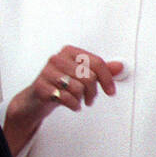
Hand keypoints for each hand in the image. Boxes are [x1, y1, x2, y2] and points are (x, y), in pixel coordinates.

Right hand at [4, 46, 123, 153]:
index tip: (110, 91)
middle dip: (93, 92)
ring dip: (81, 99)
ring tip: (78, 100)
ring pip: (77, 87)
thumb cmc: (59, 84)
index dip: (107, 79)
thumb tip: (119, 66)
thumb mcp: (81, 75)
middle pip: (88, 76)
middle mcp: (56, 59)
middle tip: (90, 98)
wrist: (36, 98)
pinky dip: (73, 105)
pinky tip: (72, 105)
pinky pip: (66, 98)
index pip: (96, 62)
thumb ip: (101, 70)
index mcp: (69, 51)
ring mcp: (47, 72)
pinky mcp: (41, 87)